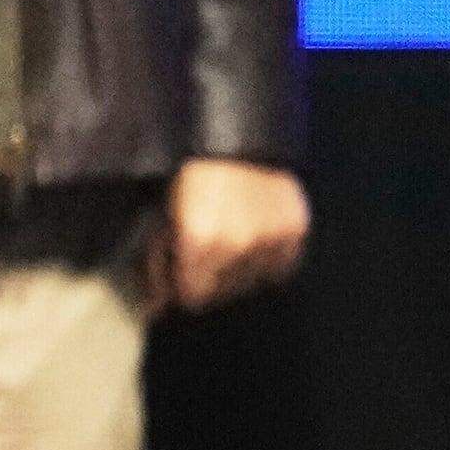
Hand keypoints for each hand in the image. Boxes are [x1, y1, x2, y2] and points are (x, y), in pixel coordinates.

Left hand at [162, 156, 309, 310]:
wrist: (235, 141)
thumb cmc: (190, 173)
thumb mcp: (160, 218)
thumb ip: (156, 265)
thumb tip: (154, 308)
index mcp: (200, 242)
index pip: (193, 297)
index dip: (182, 285)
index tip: (179, 272)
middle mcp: (239, 244)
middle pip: (221, 292)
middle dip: (208, 277)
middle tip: (202, 249)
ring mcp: (271, 238)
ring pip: (250, 281)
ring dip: (236, 268)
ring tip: (227, 236)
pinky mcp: (295, 229)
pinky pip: (279, 264)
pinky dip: (266, 257)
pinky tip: (251, 236)